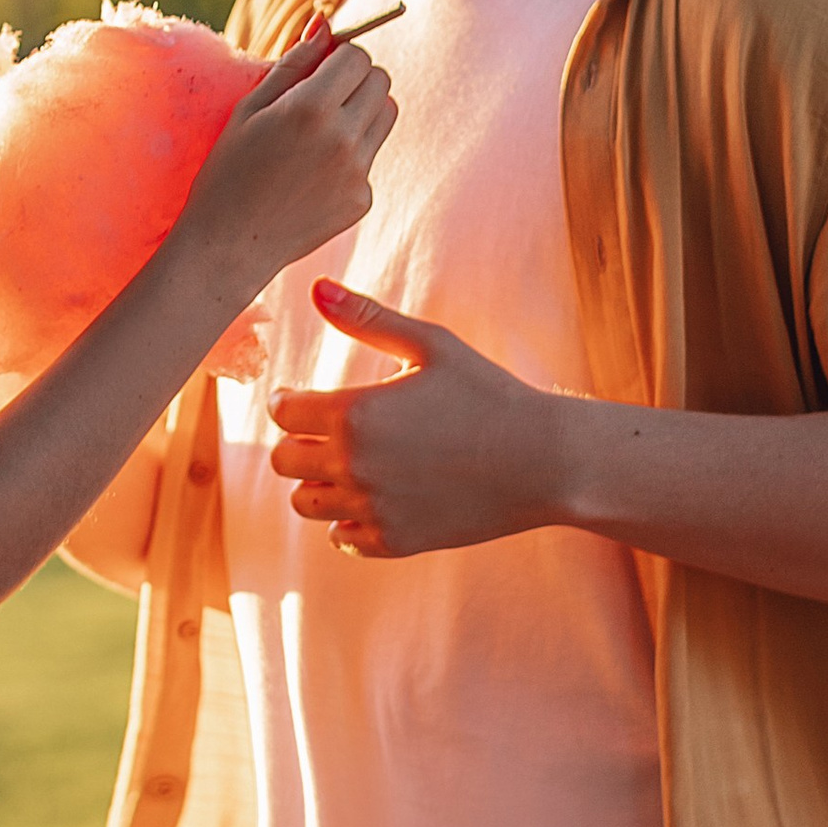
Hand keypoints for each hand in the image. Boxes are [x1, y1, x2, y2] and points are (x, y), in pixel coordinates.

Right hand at [170, 22, 394, 304]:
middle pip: (381, 81)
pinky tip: (314, 173)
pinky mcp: (362, 199)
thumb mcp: (249, 108)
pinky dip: (351, 155)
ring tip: (322, 130)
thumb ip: (293, 62)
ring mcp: (357, 172)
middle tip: (323, 96)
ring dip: (363, 111)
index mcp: (310, 108)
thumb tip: (326, 22)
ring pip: (386, 115)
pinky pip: (371, 157)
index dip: (339, 57)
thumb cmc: (229, 169)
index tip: (319, 70)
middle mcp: (342, 138)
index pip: (358, 56)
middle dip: (356, 79)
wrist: (229, 244)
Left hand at [268, 281, 569, 557]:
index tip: (301, 398)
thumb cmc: (490, 393)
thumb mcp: (431, 345)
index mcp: (353, 413)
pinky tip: (373, 498)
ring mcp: (373, 507)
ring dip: (317, 482)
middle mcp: (354, 465)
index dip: (288, 401)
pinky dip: (348, 520)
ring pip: (305, 502)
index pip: (282, 413)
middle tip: (324, 432)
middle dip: (296, 442)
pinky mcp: (396, 540)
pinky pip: (343, 536)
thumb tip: (315, 286)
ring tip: (347, 465)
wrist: (545, 460)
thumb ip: (367, 317)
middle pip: (283, 460)